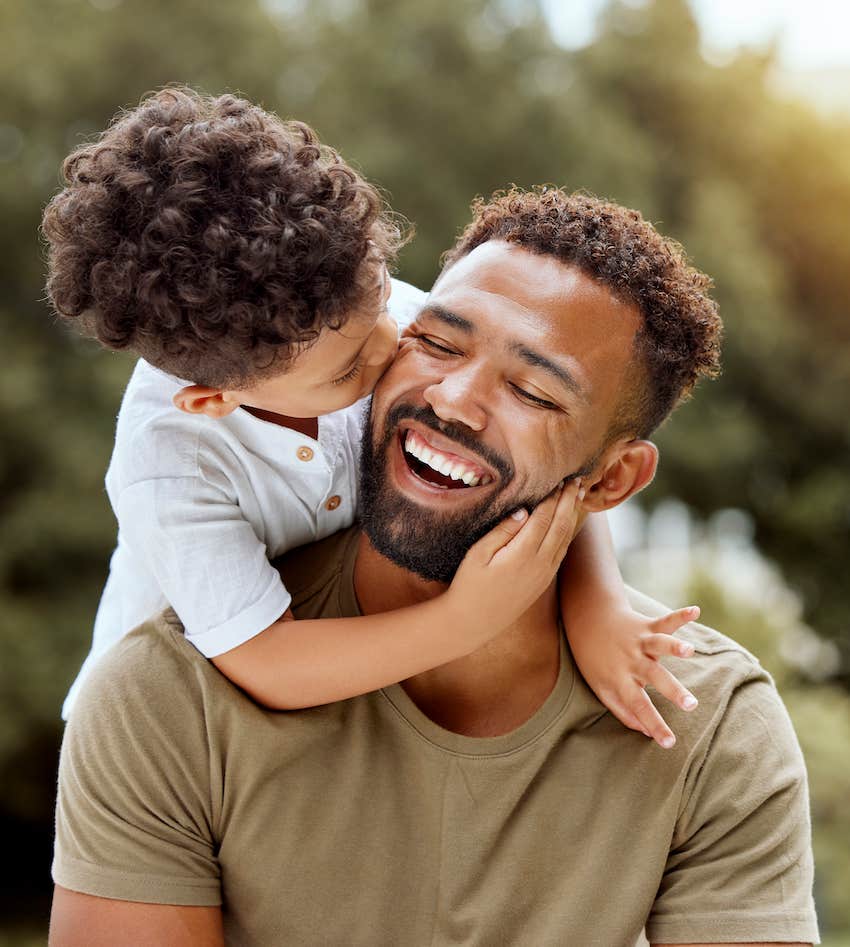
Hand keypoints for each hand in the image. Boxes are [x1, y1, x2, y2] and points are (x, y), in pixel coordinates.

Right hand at [446, 479, 583, 638]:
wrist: (474, 622)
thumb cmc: (469, 585)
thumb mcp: (478, 554)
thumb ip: (502, 531)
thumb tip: (523, 511)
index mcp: (522, 554)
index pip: (544, 518)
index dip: (553, 497)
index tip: (559, 479)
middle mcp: (540, 564)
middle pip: (561, 525)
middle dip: (569, 501)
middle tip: (577, 480)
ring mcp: (544, 574)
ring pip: (565, 538)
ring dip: (573, 515)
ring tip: (578, 495)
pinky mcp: (544, 581)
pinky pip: (562, 552)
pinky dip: (568, 532)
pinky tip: (568, 521)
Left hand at [569, 603, 700, 748]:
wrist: (587, 620)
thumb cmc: (595, 660)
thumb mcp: (601, 689)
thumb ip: (624, 711)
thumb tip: (647, 733)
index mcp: (620, 679)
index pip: (638, 706)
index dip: (654, 725)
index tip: (670, 743)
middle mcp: (631, 660)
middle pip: (654, 677)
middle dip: (673, 690)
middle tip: (691, 704)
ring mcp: (639, 641)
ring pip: (658, 644)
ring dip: (674, 646)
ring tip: (689, 650)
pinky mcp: (646, 626)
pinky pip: (665, 621)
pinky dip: (680, 616)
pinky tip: (696, 611)